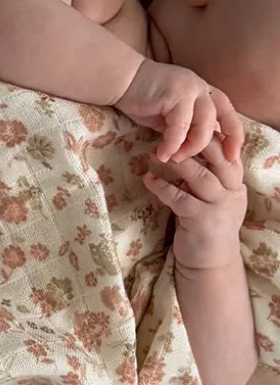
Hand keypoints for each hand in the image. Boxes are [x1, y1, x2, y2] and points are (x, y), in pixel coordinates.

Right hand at [117, 59, 243, 162]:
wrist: (121, 80)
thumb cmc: (141, 97)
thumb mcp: (169, 115)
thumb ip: (184, 127)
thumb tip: (194, 150)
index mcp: (204, 92)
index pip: (228, 114)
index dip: (234, 136)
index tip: (233, 157)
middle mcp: (201, 88)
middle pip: (219, 121)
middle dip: (213, 146)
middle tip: (202, 166)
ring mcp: (191, 89)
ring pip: (203, 126)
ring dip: (190, 148)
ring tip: (175, 159)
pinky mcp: (176, 95)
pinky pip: (180, 127)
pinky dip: (172, 144)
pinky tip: (161, 154)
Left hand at [143, 138, 246, 269]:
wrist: (209, 262)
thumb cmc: (205, 223)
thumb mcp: (211, 196)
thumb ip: (205, 173)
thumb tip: (185, 145)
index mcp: (235, 183)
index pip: (229, 151)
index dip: (211, 135)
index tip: (189, 122)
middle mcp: (232, 192)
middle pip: (221, 159)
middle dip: (198, 143)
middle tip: (173, 132)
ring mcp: (219, 207)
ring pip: (202, 177)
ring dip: (178, 163)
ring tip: (156, 154)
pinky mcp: (202, 222)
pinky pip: (181, 199)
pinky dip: (163, 188)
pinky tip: (148, 180)